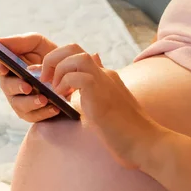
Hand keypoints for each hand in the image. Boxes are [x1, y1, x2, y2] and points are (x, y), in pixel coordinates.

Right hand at [0, 33, 61, 121]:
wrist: (70, 74)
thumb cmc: (50, 56)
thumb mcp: (38, 44)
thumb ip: (20, 41)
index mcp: (10, 67)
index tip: (3, 66)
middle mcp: (11, 85)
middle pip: (7, 87)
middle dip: (16, 86)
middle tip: (27, 86)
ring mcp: (20, 101)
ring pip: (19, 105)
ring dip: (30, 102)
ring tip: (44, 98)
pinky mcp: (32, 114)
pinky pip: (34, 116)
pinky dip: (44, 113)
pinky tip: (55, 107)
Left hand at [38, 44, 164, 168]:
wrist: (145, 142)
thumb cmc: (125, 132)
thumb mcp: (103, 110)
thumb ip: (92, 97)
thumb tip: (80, 90)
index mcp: (105, 76)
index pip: (77, 56)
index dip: (58, 64)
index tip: (48, 81)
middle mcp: (104, 73)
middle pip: (73, 48)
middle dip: (52, 59)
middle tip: (45, 80)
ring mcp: (104, 80)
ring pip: (74, 55)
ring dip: (57, 69)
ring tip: (55, 89)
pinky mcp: (100, 92)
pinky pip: (76, 76)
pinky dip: (64, 83)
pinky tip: (64, 98)